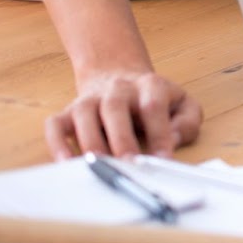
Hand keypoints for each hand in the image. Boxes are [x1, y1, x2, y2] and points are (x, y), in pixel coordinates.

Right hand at [46, 68, 201, 159]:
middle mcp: (117, 89)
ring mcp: (90, 99)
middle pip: (115, 107)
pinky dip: (58, 143)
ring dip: (91, 141)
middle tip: (129, 164)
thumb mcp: (182, 104)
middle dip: (122, 138)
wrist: (118, 76)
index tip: (163, 158)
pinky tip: (66, 163)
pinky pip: (55, 125)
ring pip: (85, 115)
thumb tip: (172, 140)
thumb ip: (186, 122)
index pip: (154, 105)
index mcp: (150, 85)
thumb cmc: (154, 99)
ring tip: (100, 166)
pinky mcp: (67, 112)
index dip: (159, 132)